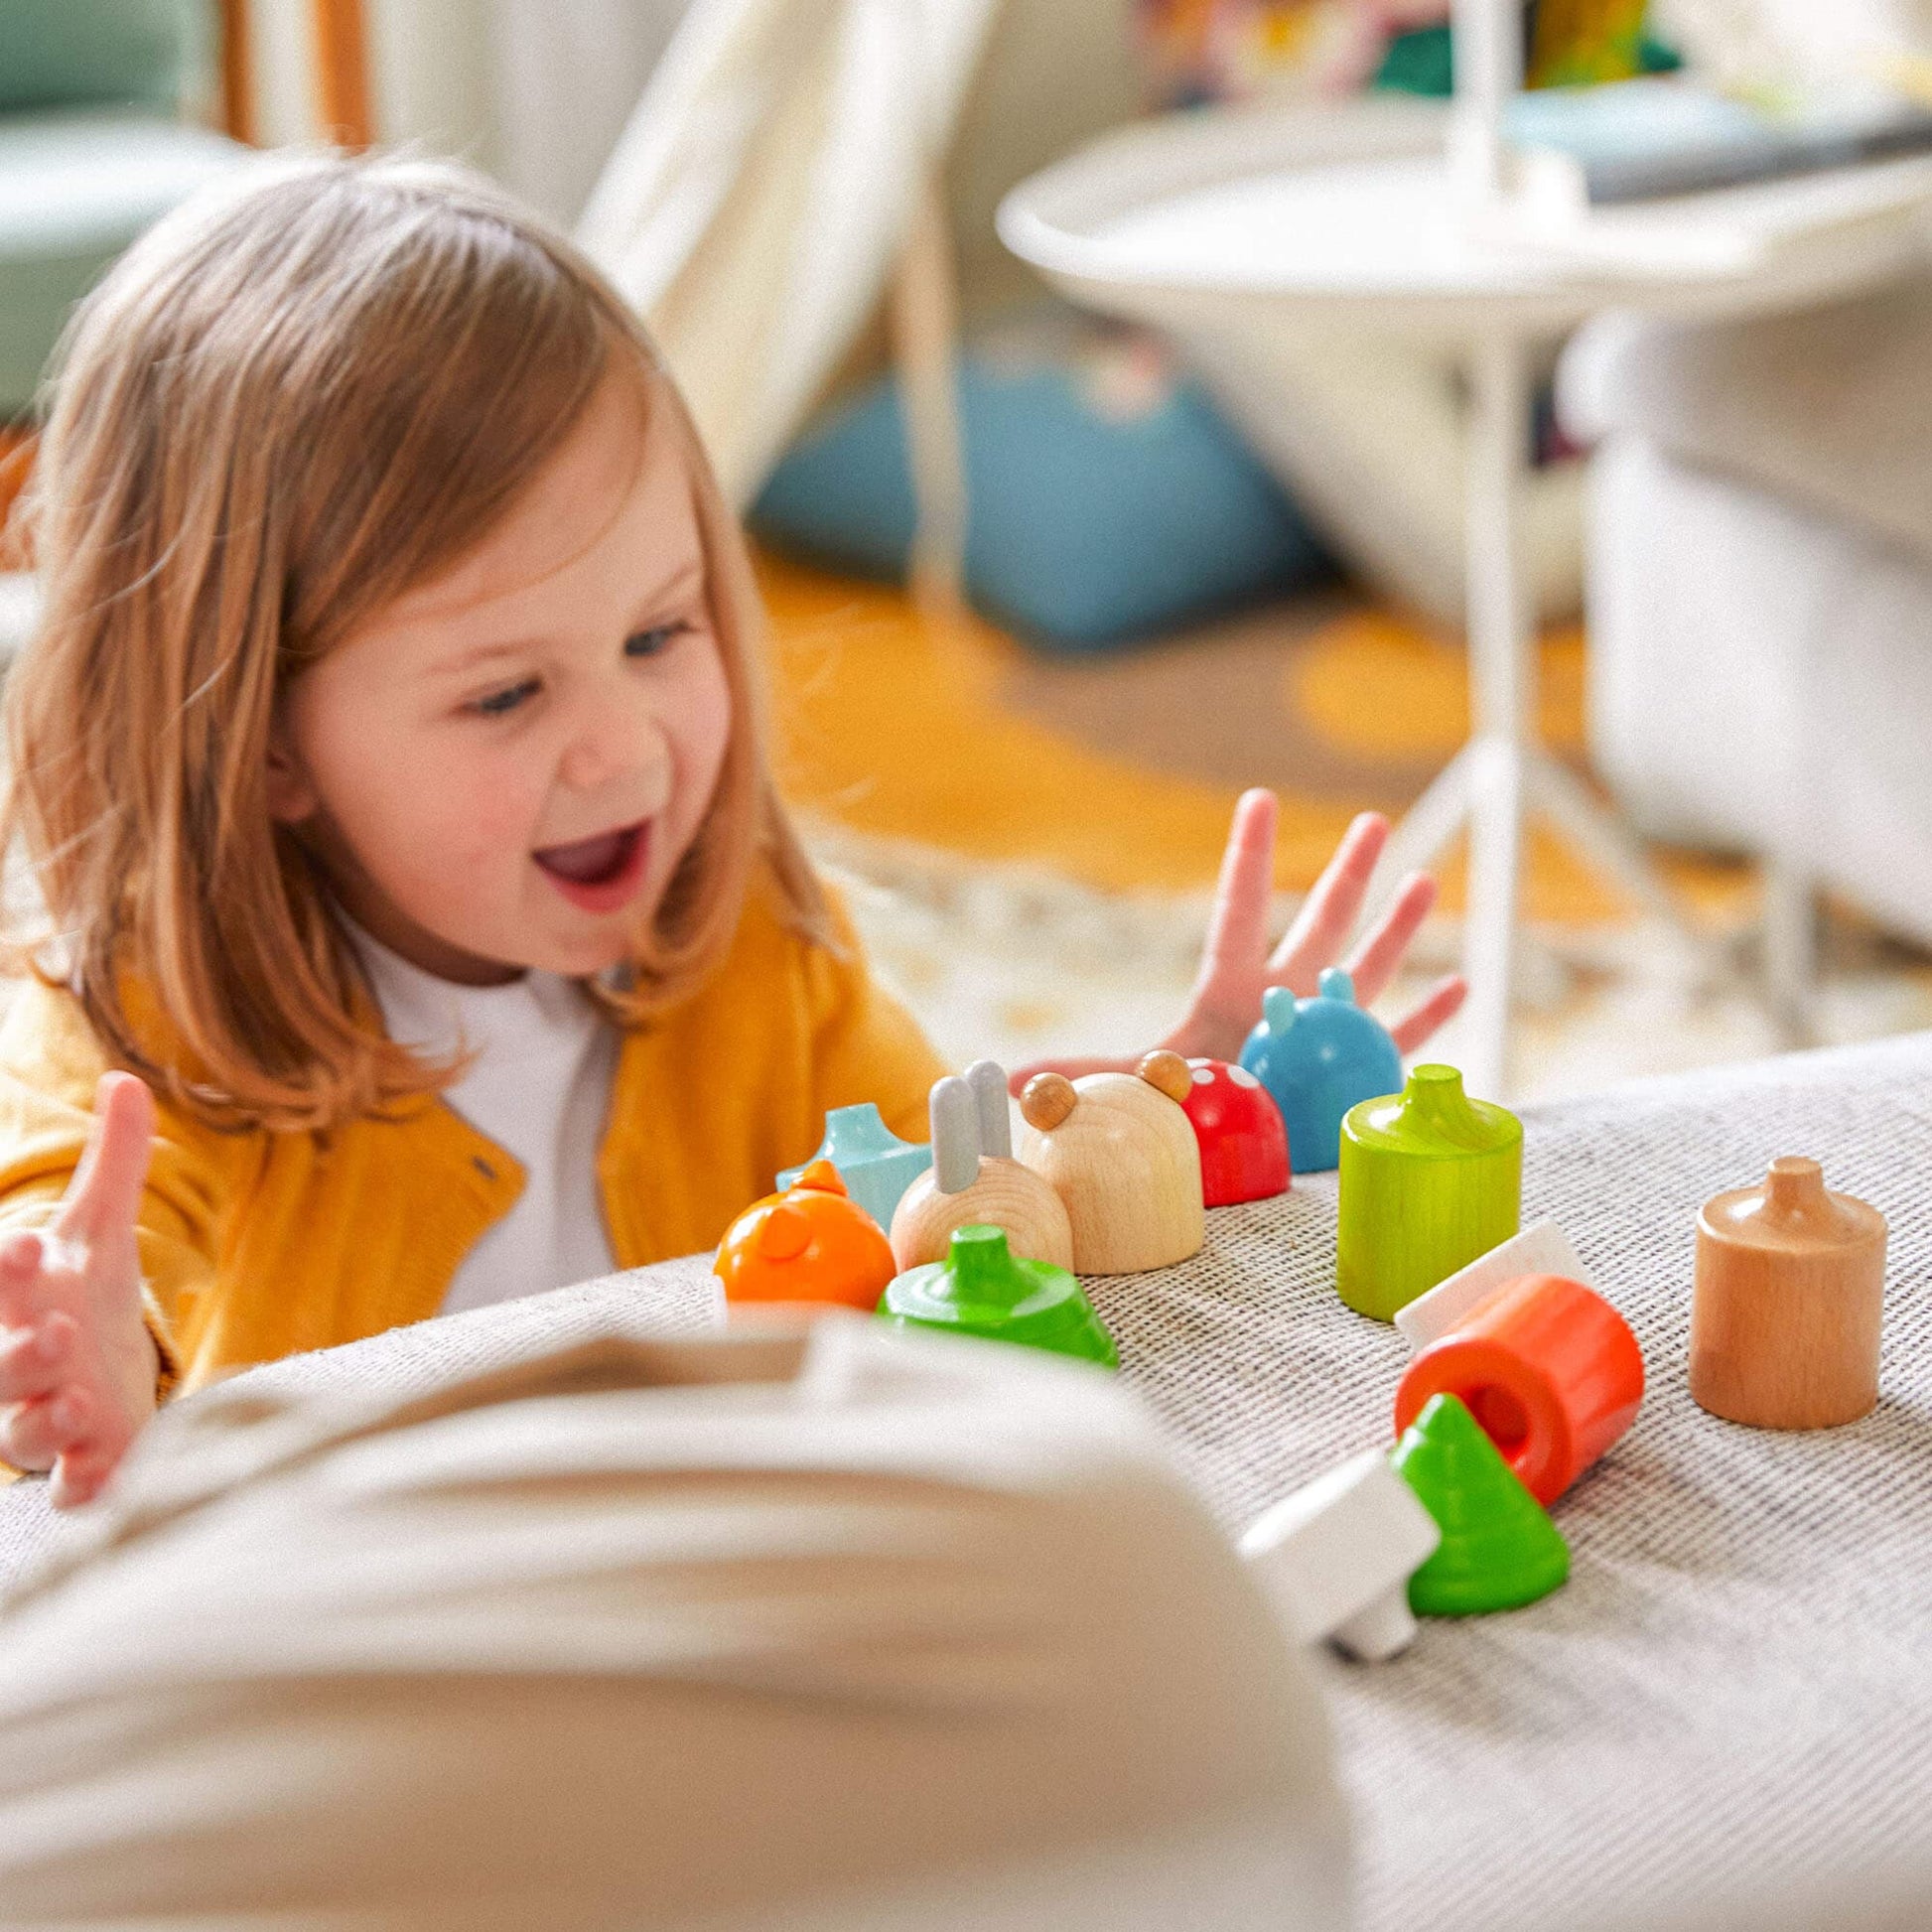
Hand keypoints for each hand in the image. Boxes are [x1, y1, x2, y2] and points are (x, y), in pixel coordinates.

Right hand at [0, 1072, 159, 1507]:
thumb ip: (115, 1162)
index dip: (7, 1266)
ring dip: (44, 1423)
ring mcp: (47, 1416)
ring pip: (23, 1433)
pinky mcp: (84, 1462)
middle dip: (19, 1355)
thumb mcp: (102, 1232)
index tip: (25, 1243)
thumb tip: (125, 1079)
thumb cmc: (85, 1300)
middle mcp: (21, 1362)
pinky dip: (78, 1487)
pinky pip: (67, 1487)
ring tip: (80, 1404)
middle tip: (55, 1333)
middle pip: (1, 1365)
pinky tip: (94, 1480)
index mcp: (23, 1302)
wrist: (100, 1378)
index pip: (3, 1281)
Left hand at [1012, 790, 1465, 1087]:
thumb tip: (1010, 1076)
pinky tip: (1462, 984)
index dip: (1249, 858)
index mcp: (1228, 992)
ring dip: (1397, 929)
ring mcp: (1322, 1035)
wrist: (1208, 1172)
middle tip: (1372, 820)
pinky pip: (1398, 1042)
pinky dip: (1431, 1017)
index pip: (1240, 912)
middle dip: (1347, 875)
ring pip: (1367, 971)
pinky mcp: (1350, 1077)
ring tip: (1423, 881)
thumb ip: (1080, 1074)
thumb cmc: (1166, 1121)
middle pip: (1319, 925)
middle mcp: (1282, 1001)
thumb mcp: (1126, 1086)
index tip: (1260, 798)